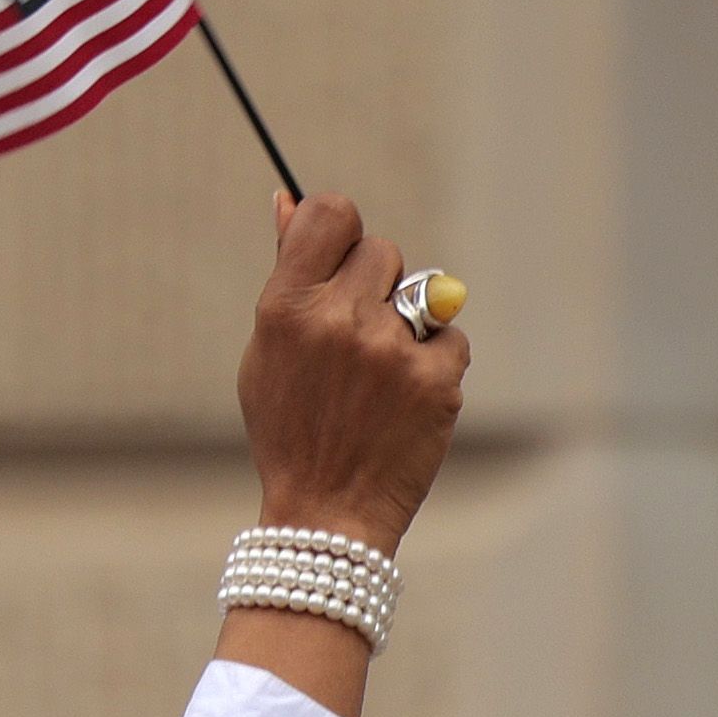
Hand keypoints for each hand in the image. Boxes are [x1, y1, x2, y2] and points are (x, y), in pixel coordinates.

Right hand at [234, 191, 465, 552]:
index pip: (334, 213)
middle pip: (382, 251)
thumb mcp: (268, 354)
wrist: (326, 516)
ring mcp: (390, 350)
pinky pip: (450, 337)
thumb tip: (288, 200)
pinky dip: (435, 363)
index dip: (344, 231)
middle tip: (359, 341)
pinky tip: (406, 401)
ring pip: (421, 292)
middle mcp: (338, 320)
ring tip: (380, 377)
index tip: (345, 260)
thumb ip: (287, 277)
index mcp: (287, 308)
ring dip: (408, 323)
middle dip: (376, 286)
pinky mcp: (435, 379)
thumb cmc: (292, 432)